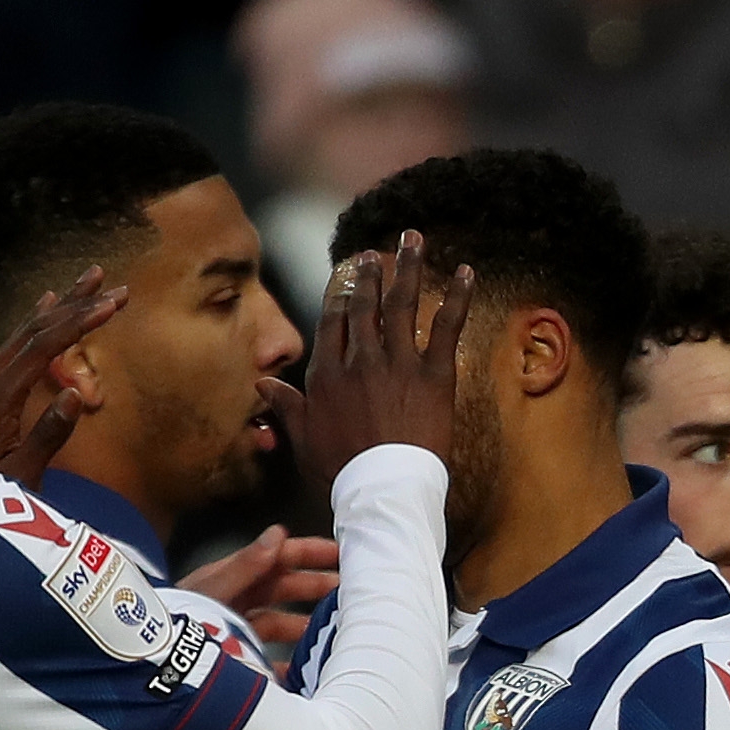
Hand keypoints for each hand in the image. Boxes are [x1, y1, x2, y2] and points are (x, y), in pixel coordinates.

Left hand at [0, 269, 126, 481]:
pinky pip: (13, 346)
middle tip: (110, 281)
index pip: (43, 348)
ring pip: (23, 333)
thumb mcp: (20, 477)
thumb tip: (75, 396)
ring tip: (86, 281)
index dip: (79, 322)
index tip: (112, 304)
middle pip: (34, 330)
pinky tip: (45, 307)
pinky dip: (35, 323)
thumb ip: (47, 437)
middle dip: (74, 303)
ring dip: (58, 306)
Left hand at [180, 527, 339, 658]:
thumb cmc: (177, 618)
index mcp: (232, 577)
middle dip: (314, 587)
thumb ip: (246, 565)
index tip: (341, 554)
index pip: (276, 557)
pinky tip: (305, 670)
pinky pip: (267, 660)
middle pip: (281, 589)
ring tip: (332, 630)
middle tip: (348, 590)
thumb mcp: (213, 589)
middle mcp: (235, 600)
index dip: (308, 553)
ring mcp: (235, 629)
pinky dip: (287, 665)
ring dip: (304, 625)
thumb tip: (278, 534)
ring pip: (278, 624)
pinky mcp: (235, 658)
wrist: (148, 658)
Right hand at [295, 234, 474, 478]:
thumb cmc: (341, 473)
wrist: (382, 490)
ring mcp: (397, 363)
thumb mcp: (304, 439)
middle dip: (370, 275)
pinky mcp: (433, 375)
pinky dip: (458, 297)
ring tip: (413, 239)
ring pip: (401, 304)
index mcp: (327, 374)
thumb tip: (262, 384)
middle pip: (363, 306)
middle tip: (375, 253)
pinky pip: (447, 327)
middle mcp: (359, 360)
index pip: (332, 322)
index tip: (346, 275)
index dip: (339, 295)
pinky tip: (467, 272)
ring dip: (408, 268)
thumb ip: (287, 407)